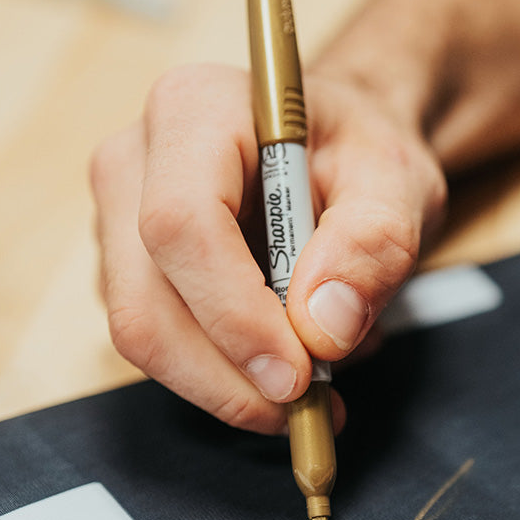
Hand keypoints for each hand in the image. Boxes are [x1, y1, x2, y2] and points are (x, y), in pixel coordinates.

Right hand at [90, 64, 445, 433]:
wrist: (338, 150)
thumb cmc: (360, 154)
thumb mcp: (399, 182)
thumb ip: (375, 243)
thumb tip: (323, 328)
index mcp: (194, 111)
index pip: (182, 226)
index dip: (234, 315)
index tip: (298, 375)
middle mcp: (136, 162)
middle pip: (145, 300)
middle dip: (226, 376)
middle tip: (307, 408)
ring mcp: (121, 220)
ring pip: (146, 335)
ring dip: (230, 383)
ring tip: (316, 377)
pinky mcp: (129, 270)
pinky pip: (161, 343)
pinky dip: (224, 375)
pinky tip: (287, 357)